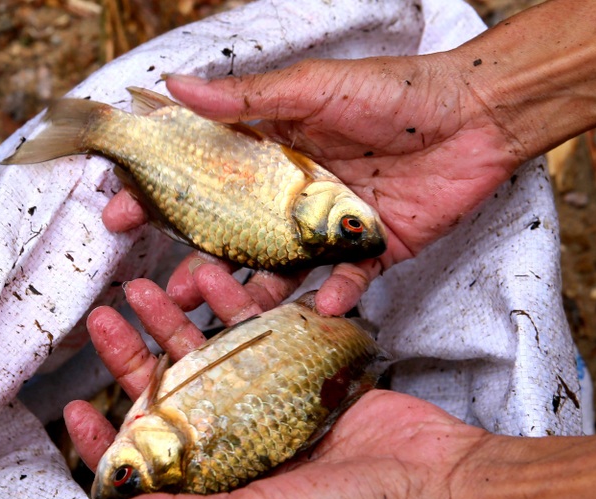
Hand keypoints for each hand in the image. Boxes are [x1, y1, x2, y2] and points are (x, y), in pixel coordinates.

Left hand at [65, 278, 488, 498]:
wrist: (438, 482)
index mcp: (219, 487)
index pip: (147, 462)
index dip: (106, 438)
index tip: (72, 407)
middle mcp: (238, 445)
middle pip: (170, 397)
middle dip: (132, 359)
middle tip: (102, 321)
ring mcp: (270, 405)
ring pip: (208, 357)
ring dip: (176, 322)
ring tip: (142, 288)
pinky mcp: (305, 371)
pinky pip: (258, 333)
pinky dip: (234, 305)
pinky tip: (208, 278)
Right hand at [104, 56, 521, 314]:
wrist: (476, 116)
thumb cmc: (393, 91)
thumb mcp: (314, 88)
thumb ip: (248, 98)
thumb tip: (175, 87)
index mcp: (272, 151)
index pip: (204, 177)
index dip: (161, 196)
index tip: (119, 213)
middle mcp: (292, 195)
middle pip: (233, 236)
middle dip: (195, 262)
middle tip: (161, 290)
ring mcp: (328, 228)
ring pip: (279, 269)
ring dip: (251, 294)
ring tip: (219, 315)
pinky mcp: (370, 252)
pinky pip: (344, 284)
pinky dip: (334, 298)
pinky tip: (320, 310)